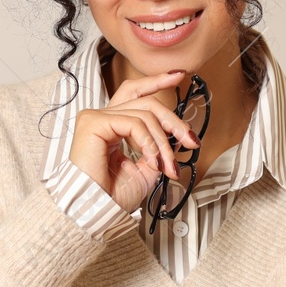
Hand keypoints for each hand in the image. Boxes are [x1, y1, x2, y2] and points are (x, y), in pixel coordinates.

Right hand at [68, 69, 200, 213]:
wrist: (96, 210)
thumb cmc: (113, 195)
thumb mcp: (145, 169)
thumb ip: (157, 149)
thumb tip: (176, 138)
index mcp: (111, 125)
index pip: (134, 93)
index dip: (156, 82)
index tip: (179, 75)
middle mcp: (101, 117)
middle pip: (146, 102)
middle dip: (174, 121)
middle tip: (192, 141)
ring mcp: (95, 117)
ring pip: (145, 115)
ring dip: (163, 143)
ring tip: (167, 167)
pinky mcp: (93, 122)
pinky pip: (133, 123)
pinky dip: (149, 143)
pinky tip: (152, 161)